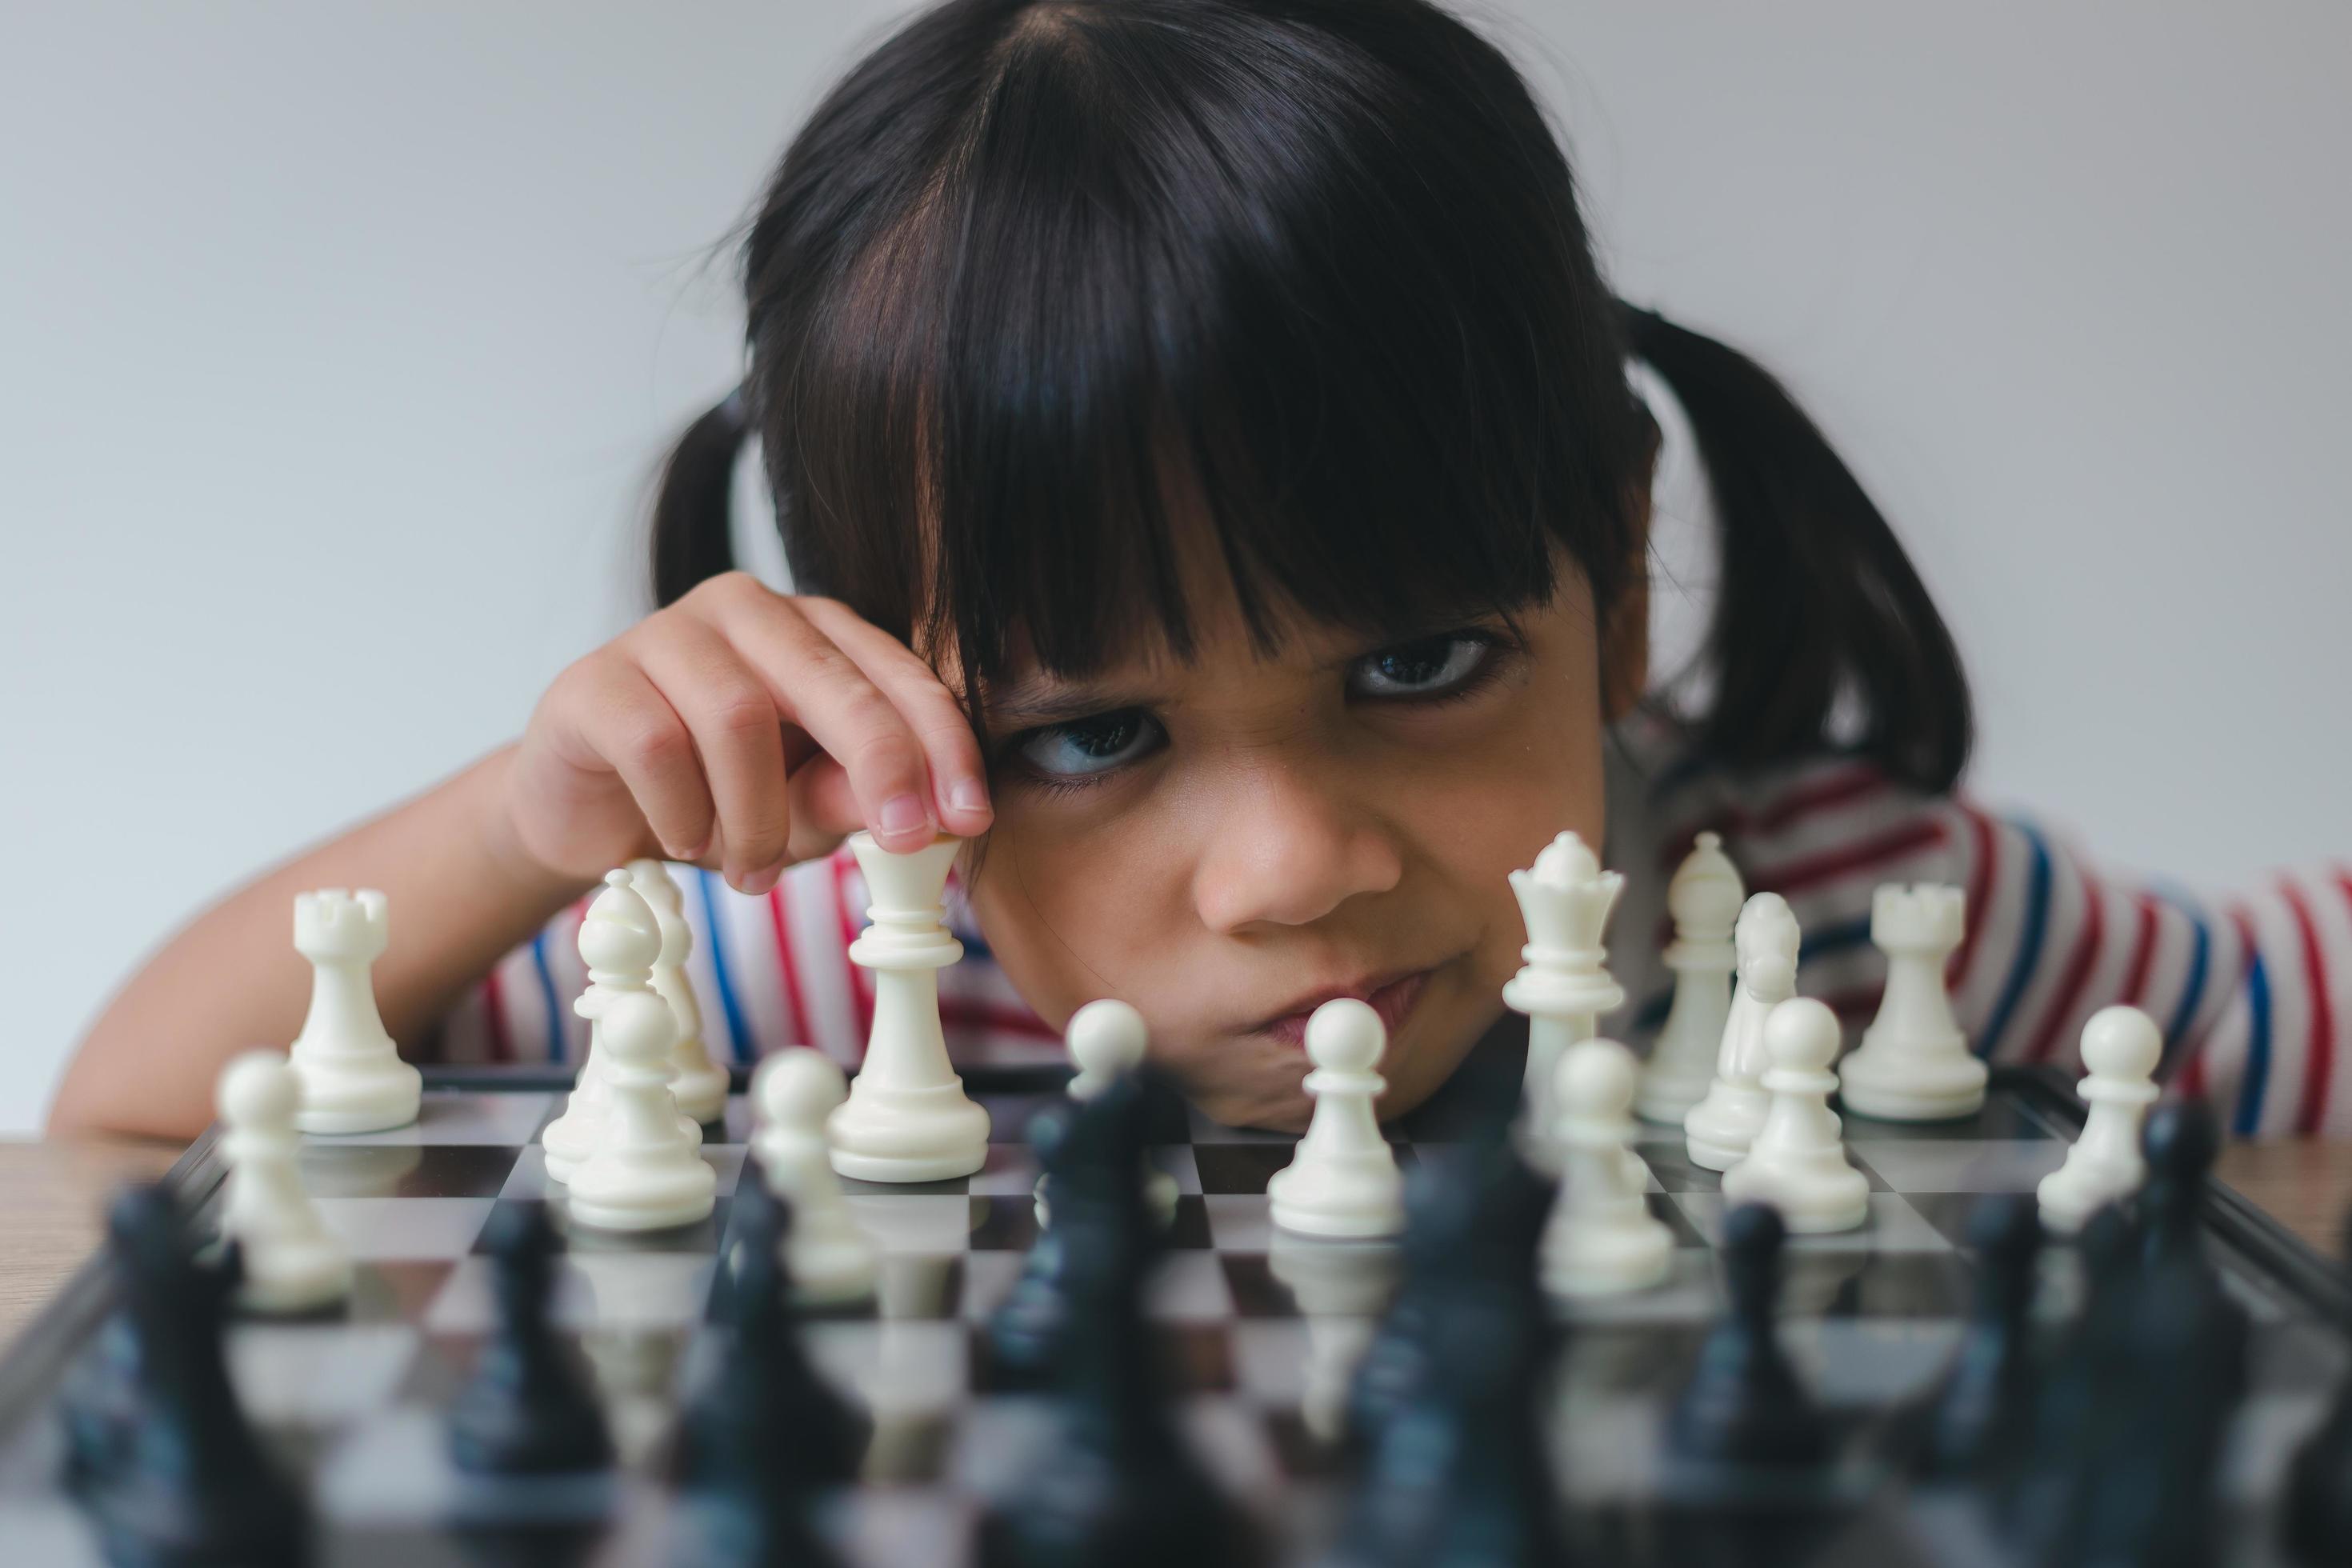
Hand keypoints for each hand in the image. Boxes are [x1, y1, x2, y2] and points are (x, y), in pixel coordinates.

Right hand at [501, 573, 992, 891]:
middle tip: (903, 841)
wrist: (587, 814)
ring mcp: (663, 635)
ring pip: (738, 716)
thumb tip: (928, 813)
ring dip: (757, 815)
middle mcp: (744, 612)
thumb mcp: (802, 807)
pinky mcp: (594, 681)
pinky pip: (657, 746)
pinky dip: (684, 812)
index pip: (897, 672)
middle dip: (880, 763)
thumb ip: (854, 797)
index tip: (971, 817)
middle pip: (828, 678)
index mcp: (813, 630)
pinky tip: (685, 840)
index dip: (941, 744)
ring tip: (753, 872)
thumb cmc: (713, 798)